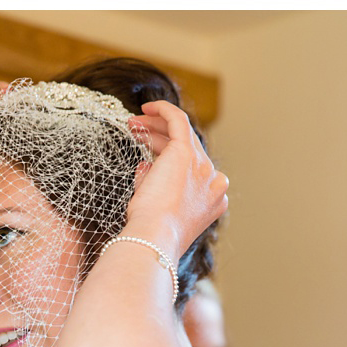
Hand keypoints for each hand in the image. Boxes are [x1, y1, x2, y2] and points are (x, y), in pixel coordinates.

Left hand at [125, 100, 228, 259]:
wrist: (154, 238)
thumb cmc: (150, 234)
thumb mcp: (155, 210)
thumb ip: (154, 186)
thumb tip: (145, 167)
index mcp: (212, 200)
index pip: (191, 171)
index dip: (167, 162)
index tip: (146, 160)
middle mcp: (214, 181)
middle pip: (187, 151)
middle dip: (159, 140)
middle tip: (135, 134)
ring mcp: (204, 166)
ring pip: (181, 135)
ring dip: (155, 127)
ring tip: (132, 124)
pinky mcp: (186, 153)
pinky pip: (178, 120)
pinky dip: (163, 110)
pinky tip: (147, 107)